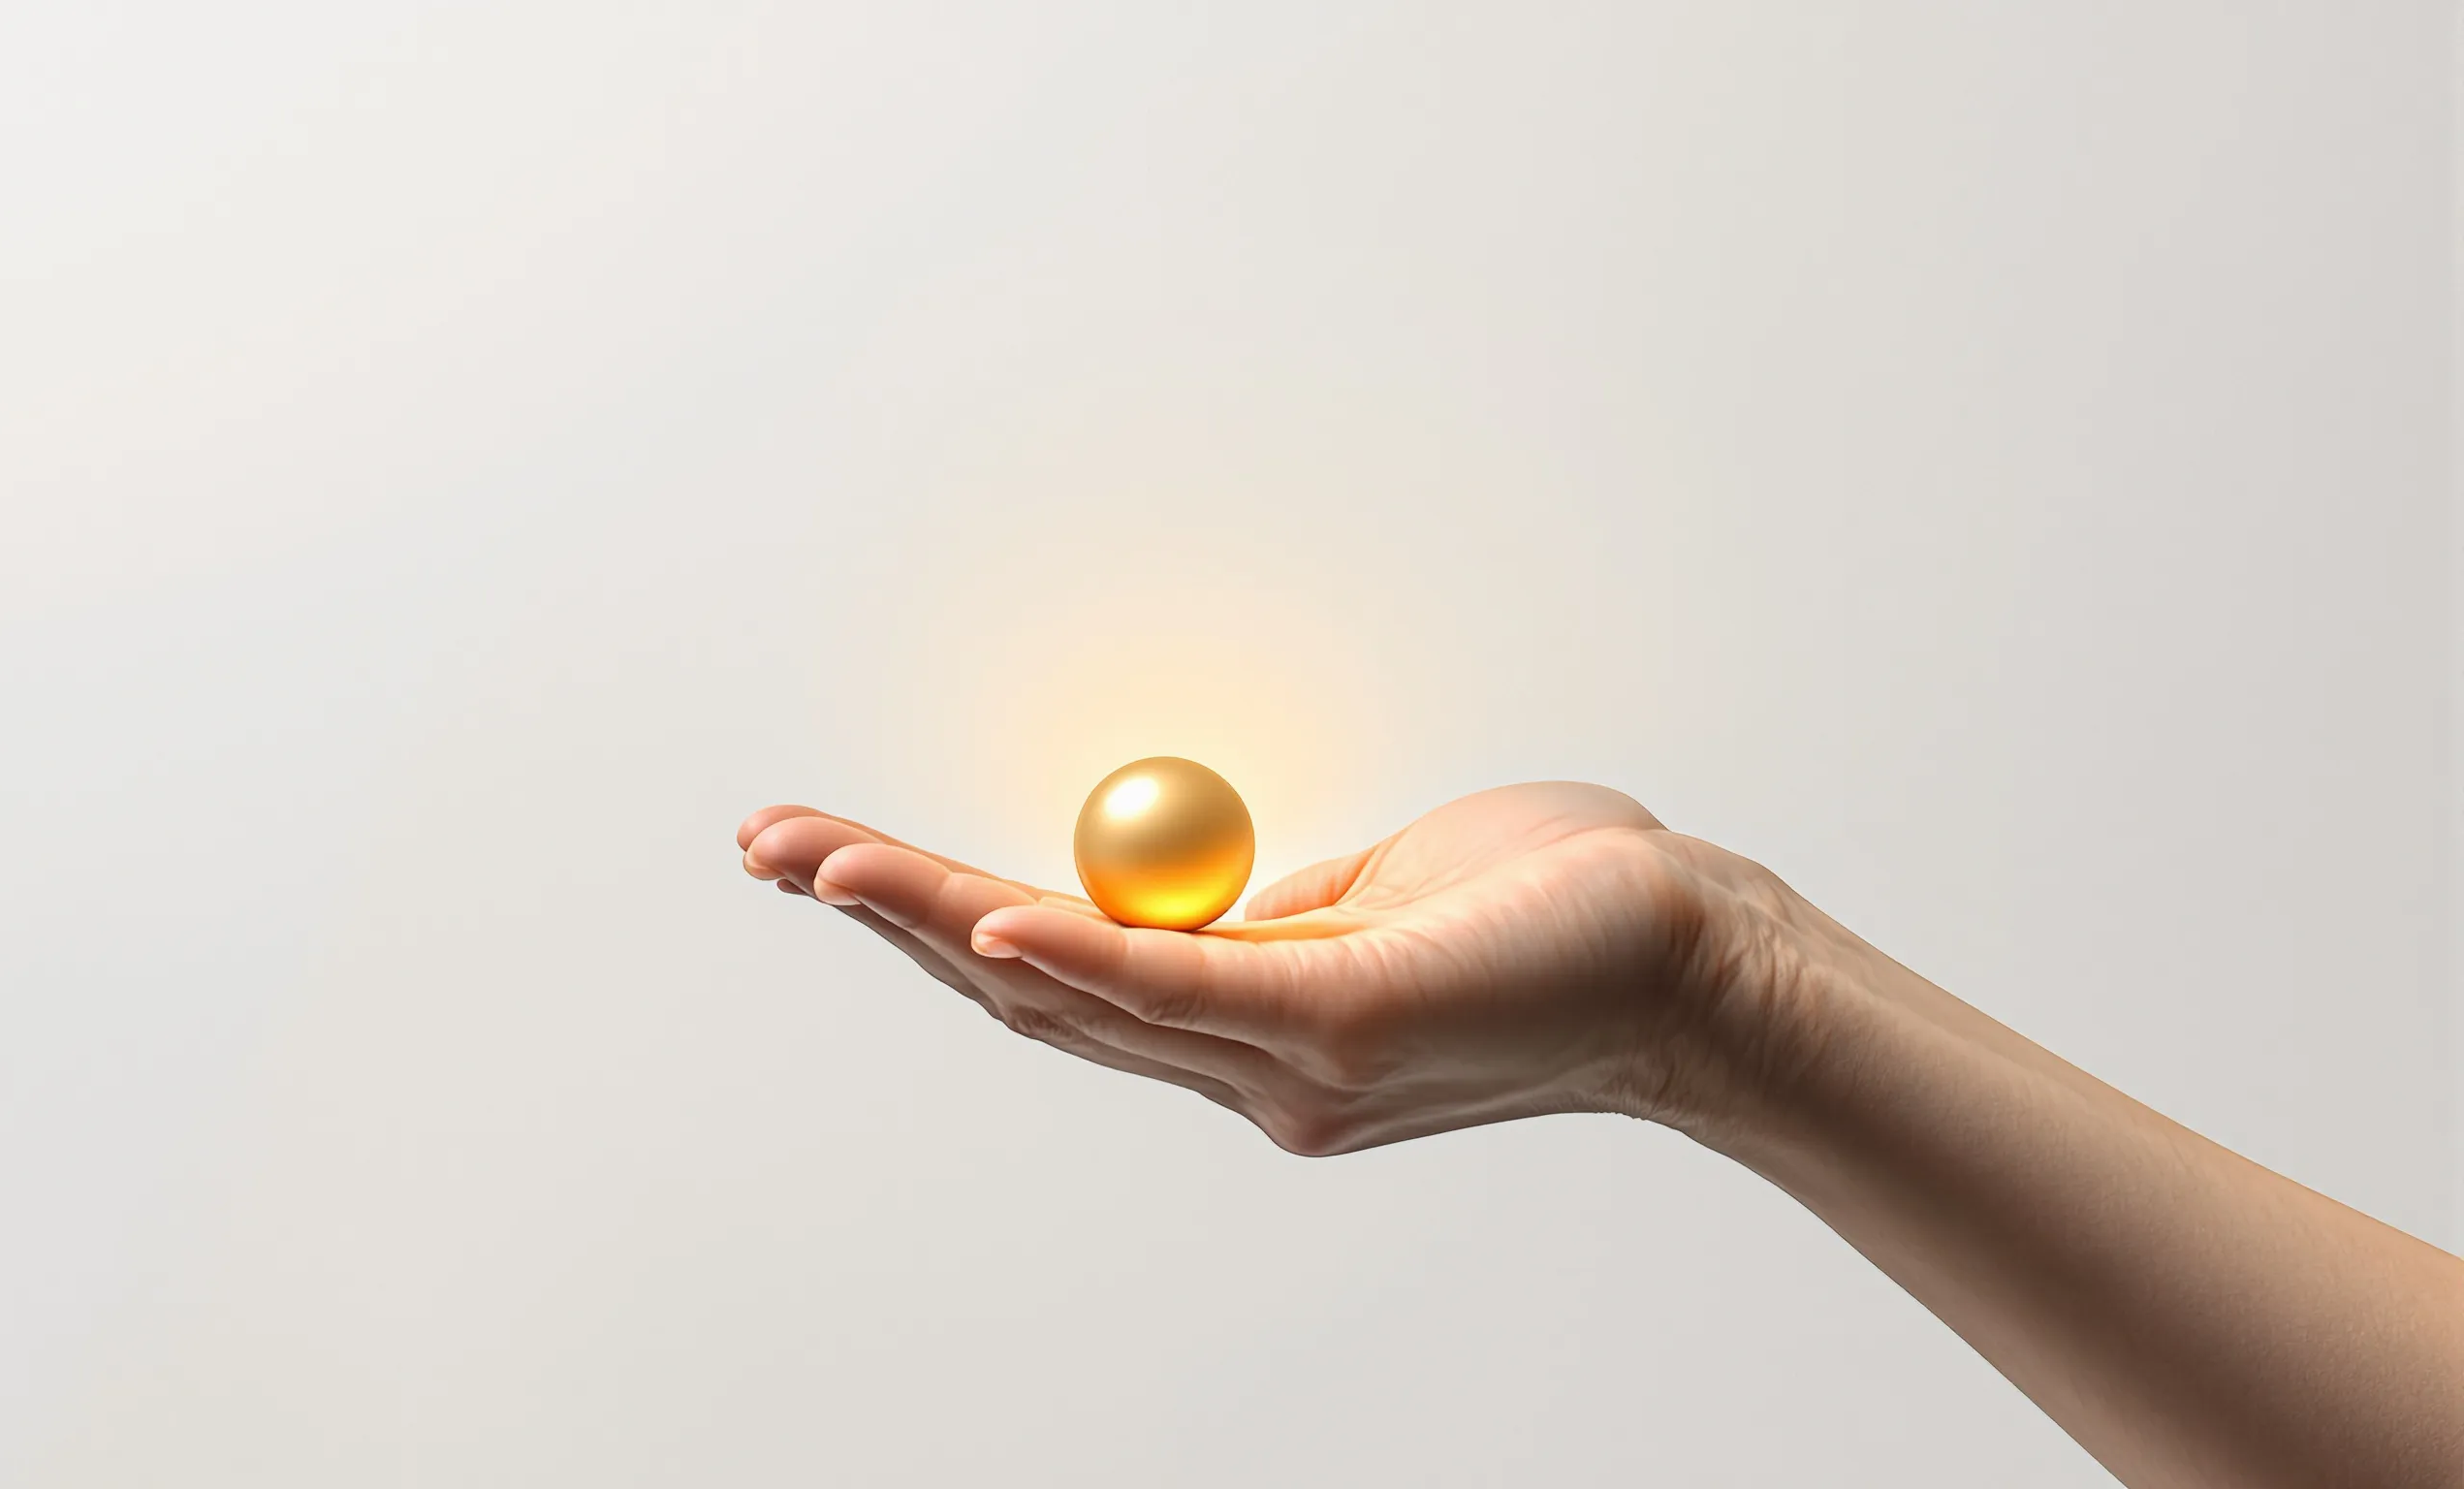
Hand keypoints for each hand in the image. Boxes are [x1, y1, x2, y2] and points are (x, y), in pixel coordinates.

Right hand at [736, 782, 1764, 1153]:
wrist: (1711, 968)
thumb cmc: (1560, 914)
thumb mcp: (1376, 896)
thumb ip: (1266, 907)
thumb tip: (1171, 880)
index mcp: (1244, 1030)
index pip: (1055, 978)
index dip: (931, 921)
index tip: (825, 854)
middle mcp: (1247, 1071)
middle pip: (1029, 992)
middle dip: (886, 917)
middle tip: (763, 845)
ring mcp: (1293, 1061)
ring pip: (1078, 990)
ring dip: (936, 922)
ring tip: (820, 865)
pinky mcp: (1353, 1027)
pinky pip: (1187, 992)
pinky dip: (1080, 952)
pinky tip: (988, 914)